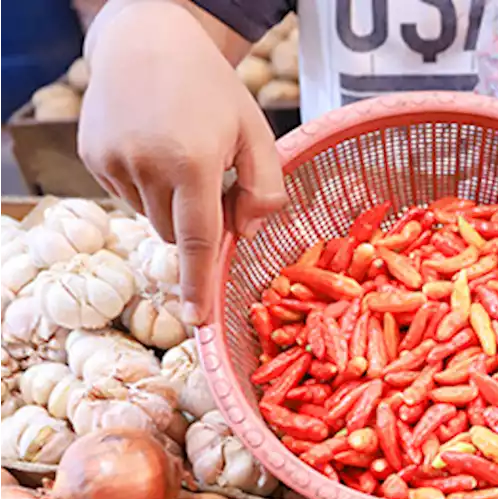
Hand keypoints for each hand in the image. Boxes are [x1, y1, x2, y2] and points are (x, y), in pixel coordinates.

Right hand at [79, 0, 284, 323]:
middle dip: (198, 222)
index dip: (200, 285)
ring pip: (153, 218)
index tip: (197, 321)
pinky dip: (147, 184)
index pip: (199, 241)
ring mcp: (113, 162)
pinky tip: (154, 146)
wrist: (147, 39)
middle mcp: (146, 166)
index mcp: (192, 162)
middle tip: (211, 178)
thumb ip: (266, 190)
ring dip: (172, 202)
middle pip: (178, 235)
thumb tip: (246, 235)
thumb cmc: (212, 89)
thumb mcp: (257, 133)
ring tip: (180, 152)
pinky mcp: (93, 157)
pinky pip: (128, 196)